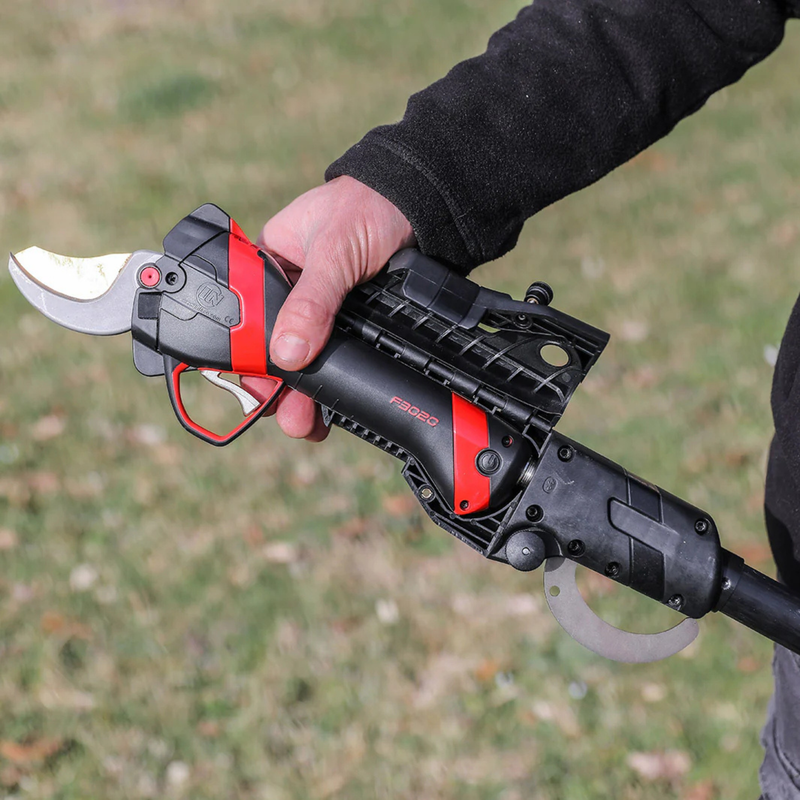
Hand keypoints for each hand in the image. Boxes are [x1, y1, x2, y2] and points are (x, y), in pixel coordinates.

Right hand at [241, 176, 415, 440]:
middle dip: (278, 386)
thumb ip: (312, 301)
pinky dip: (334, 385)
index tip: (257, 387)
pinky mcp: (351, 325)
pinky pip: (336, 360)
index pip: (245, 316)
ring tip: (308, 424)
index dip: (247, 355)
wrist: (424, 208)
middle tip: (285, 415)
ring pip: (304, 360)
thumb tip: (289, 352)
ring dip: (303, 394)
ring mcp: (322, 312)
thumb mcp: (335, 251)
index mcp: (269, 265)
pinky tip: (333, 408)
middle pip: (273, 347)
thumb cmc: (371, 207)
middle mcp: (291, 292)